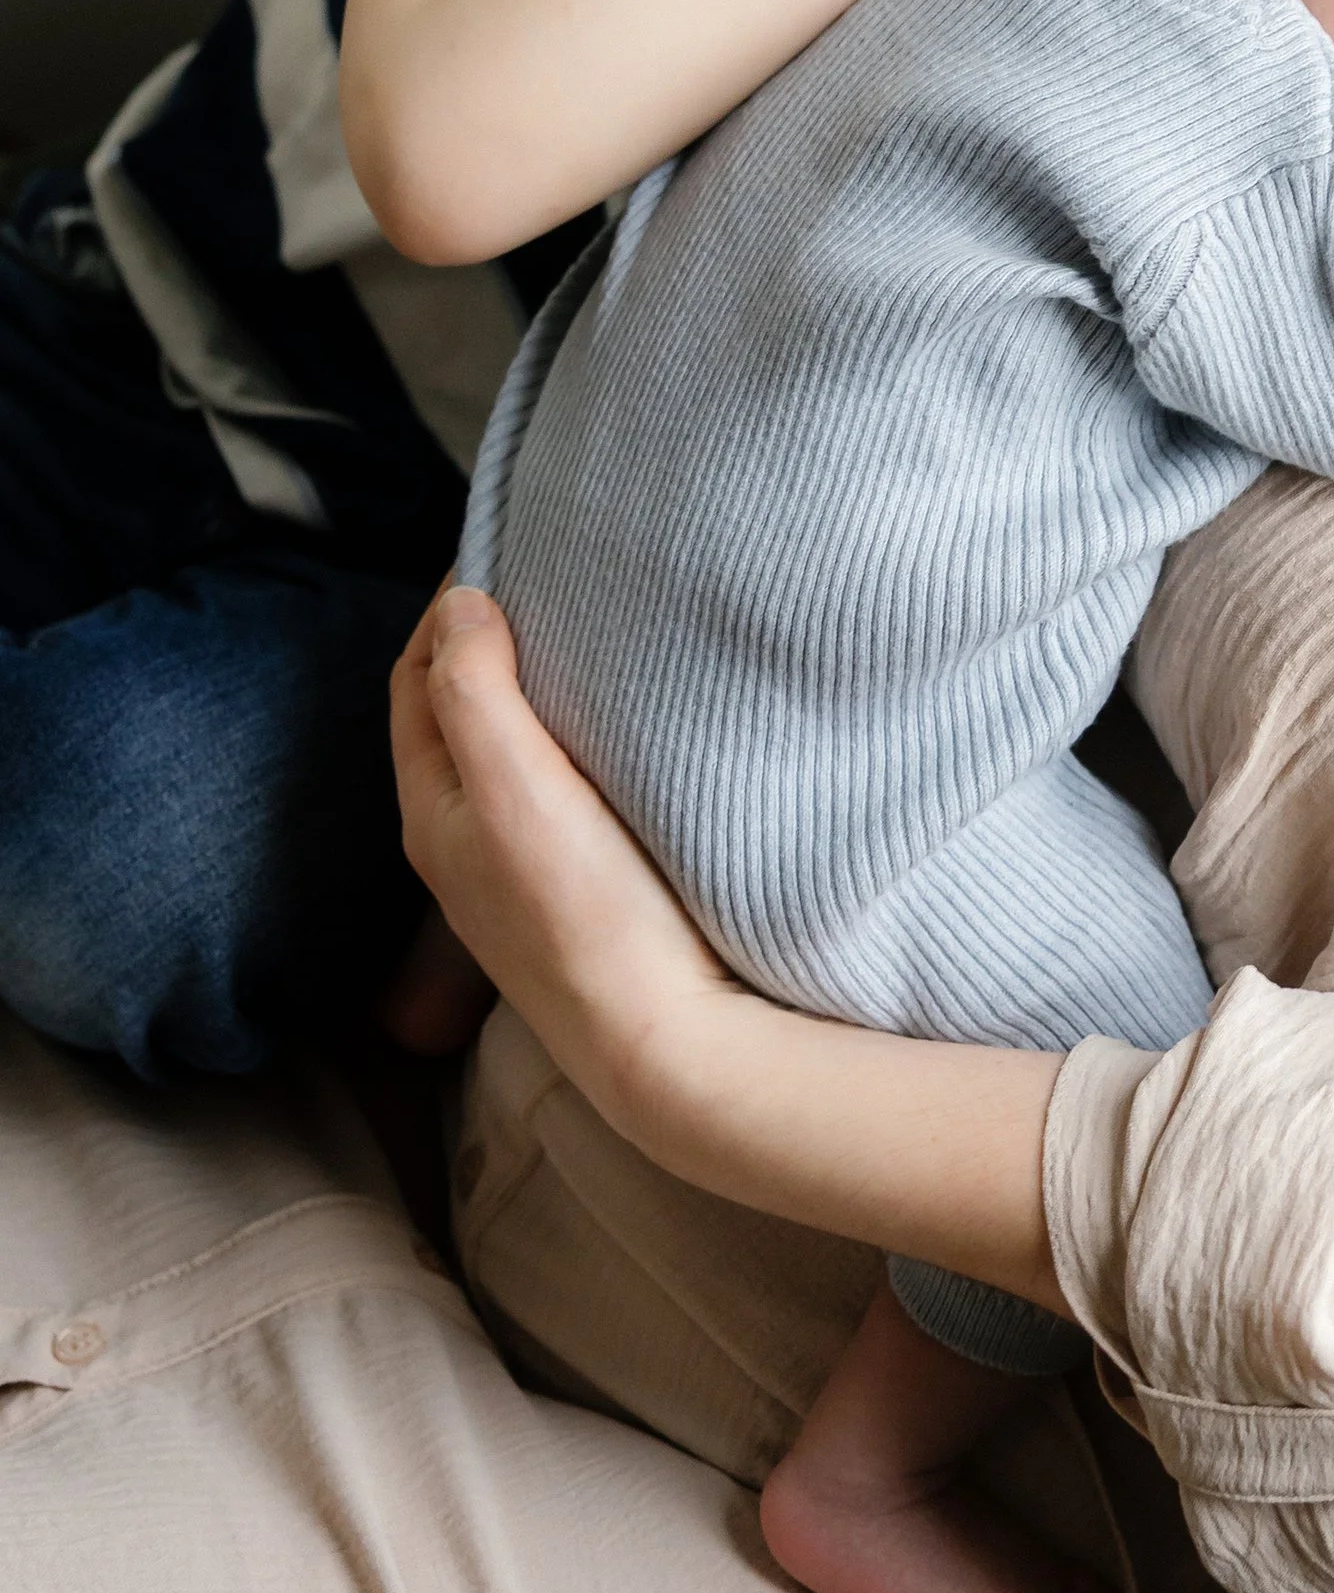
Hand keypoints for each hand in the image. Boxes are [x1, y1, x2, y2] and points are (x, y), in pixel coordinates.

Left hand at [392, 585, 1065, 1296]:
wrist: (661, 1040)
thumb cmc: (589, 913)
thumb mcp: (517, 788)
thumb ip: (477, 691)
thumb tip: (462, 603)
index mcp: (432, 812)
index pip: (413, 679)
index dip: (447, 609)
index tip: (506, 551)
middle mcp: (459, 844)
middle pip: (452, 713)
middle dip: (483, 641)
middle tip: (547, 581)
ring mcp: (514, 873)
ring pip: (500, 752)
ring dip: (526, 689)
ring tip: (582, 638)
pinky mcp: (570, 892)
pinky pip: (546, 789)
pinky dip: (562, 739)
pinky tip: (614, 732)